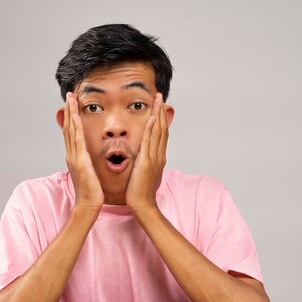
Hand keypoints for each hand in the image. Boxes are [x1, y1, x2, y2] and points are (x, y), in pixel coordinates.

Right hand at [62, 92, 103, 210]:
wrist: (88, 205)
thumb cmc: (92, 192)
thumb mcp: (90, 172)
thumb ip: (88, 162)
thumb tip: (90, 157)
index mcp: (74, 157)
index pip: (71, 132)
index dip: (71, 117)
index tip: (72, 104)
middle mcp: (71, 154)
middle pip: (68, 127)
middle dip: (68, 110)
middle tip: (69, 94)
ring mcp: (74, 157)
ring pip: (70, 130)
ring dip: (70, 113)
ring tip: (71, 98)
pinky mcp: (79, 161)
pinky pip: (77, 140)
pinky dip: (75, 126)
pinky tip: (75, 115)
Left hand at [126, 93, 168, 211]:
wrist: (142, 205)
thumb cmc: (140, 192)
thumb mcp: (143, 173)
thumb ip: (143, 162)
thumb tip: (141, 156)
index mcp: (157, 157)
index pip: (160, 134)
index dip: (161, 119)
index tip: (159, 106)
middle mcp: (158, 155)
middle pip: (162, 128)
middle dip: (161, 111)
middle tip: (161, 96)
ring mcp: (154, 158)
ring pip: (158, 132)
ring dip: (158, 114)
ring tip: (158, 100)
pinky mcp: (146, 162)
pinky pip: (149, 142)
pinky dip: (151, 129)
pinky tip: (152, 118)